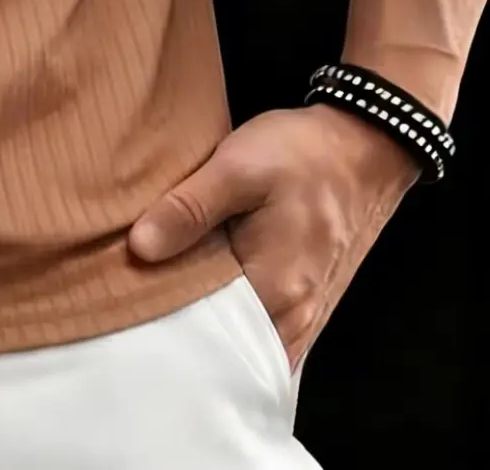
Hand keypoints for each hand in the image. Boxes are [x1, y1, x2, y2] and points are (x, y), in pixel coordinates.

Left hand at [127, 104, 418, 370]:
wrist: (363, 145)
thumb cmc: (302, 155)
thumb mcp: (237, 167)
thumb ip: (189, 209)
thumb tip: (139, 248)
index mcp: (276, 291)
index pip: (210, 337)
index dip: (166, 326)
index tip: (129, 309)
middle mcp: (296, 317)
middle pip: (230, 347)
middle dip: (186, 335)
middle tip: (137, 310)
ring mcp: (307, 312)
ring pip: (248, 340)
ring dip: (211, 327)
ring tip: (163, 302)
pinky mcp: (308, 297)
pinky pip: (265, 328)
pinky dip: (236, 320)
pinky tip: (204, 294)